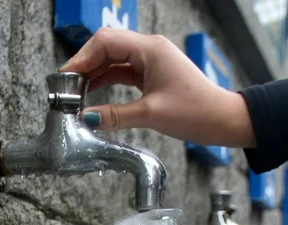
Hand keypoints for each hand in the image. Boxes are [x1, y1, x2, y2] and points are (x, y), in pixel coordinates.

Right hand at [59, 29, 255, 147]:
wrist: (222, 119)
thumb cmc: (196, 112)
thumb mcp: (151, 114)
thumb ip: (115, 115)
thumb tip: (86, 118)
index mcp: (150, 49)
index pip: (105, 42)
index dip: (81, 58)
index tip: (65, 78)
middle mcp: (149, 49)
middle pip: (106, 47)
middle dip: (84, 65)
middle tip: (66, 87)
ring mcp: (151, 60)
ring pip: (113, 59)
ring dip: (94, 74)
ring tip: (75, 93)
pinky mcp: (152, 73)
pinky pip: (122, 71)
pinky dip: (106, 80)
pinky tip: (93, 93)